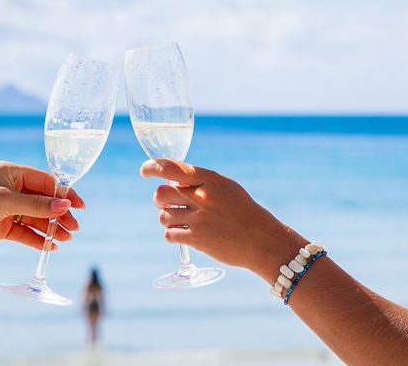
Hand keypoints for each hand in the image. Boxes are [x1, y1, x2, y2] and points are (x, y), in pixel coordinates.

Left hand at [0, 161, 84, 252]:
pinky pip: (25, 231)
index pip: (46, 181)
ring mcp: (8, 208)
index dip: (64, 193)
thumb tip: (65, 205)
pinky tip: (50, 246)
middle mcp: (12, 189)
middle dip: (60, 214)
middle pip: (44, 200)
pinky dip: (37, 238)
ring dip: (51, 228)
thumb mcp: (5, 201)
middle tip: (74, 228)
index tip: (80, 206)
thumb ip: (37, 204)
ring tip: (65, 239)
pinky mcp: (2, 227)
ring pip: (36, 217)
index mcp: (12, 173)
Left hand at [140, 158, 304, 282]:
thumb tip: (172, 180)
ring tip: (180, 220)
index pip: (172, 168)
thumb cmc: (243, 211)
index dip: (153, 168)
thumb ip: (201, 182)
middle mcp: (202, 197)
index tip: (145, 170)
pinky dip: (172, 234)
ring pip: (163, 215)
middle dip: (159, 199)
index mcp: (210, 180)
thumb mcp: (226, 187)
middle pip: (161, 194)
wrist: (261, 239)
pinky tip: (182, 234)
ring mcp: (199, 218)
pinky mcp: (197, 239)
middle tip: (166, 203)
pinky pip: (170, 234)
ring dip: (167, 218)